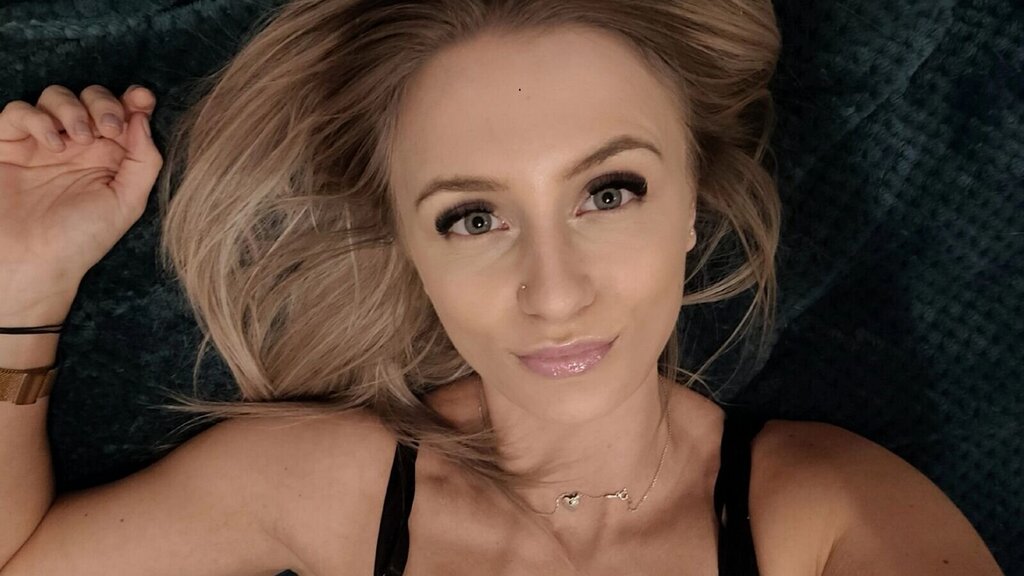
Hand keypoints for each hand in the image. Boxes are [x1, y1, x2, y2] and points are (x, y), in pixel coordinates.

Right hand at [0, 84, 162, 321]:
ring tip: (79, 137)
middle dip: (104, 103)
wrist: (32, 263)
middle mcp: (79, 145)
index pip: (125, 113)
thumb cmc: (81, 240)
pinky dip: (37, 118)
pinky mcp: (8, 145)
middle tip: (109, 128)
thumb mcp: (127, 203)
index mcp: (111, 156)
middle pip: (93, 97)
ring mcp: (43, 142)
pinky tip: (52, 144)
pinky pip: (18, 112)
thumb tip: (143, 116)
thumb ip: (143, 160)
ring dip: (72, 108)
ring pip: (57, 96)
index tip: (142, 99)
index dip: (135, 99)